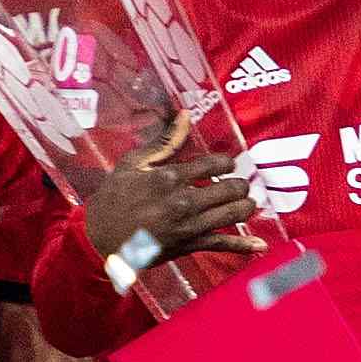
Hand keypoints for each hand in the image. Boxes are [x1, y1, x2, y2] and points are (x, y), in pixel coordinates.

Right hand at [78, 116, 262, 276]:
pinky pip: (222, 245)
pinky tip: (260, 245)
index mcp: (170, 177)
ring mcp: (189, 225)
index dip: (227, 161)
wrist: (100, 238)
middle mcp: (184, 201)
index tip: (228, 163)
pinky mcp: (189, 245)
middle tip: (239, 184)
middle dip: (240, 184)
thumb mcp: (134, 163)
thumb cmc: (115, 197)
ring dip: (245, 206)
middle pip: (231, 188)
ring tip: (247, 202)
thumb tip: (185, 115)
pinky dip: (243, 246)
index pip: (214, 163)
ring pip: (233, 214)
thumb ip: (164, 141)